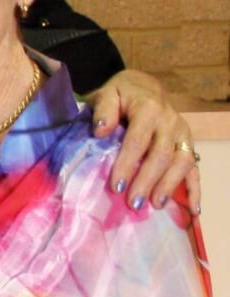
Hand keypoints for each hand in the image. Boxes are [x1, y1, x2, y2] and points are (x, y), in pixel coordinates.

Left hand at [89, 70, 198, 211]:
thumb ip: (104, 110)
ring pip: (182, 162)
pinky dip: (195, 189)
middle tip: (134, 203)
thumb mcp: (107, 94)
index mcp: (149, 109)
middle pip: (161, 155)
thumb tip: (100, 130)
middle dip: (147, 181)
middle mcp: (170, 122)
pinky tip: (193, 209)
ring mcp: (183, 134)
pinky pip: (195, 168)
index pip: (138, 141)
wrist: (145, 87)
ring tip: (156, 205)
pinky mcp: (190, 144)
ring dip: (170, 185)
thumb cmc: (122, 95)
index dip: (127, 164)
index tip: (116, 186)